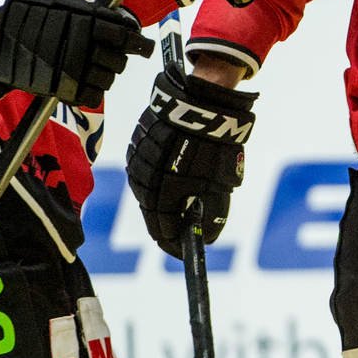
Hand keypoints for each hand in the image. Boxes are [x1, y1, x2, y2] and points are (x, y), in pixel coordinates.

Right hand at [0, 0, 151, 107]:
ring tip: (91, 71)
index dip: (136, 42)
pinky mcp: (61, 86)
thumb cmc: (30, 15)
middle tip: (110, 59)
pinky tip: (84, 86)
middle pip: (118, 59)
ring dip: (104, 77)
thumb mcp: (63, 4)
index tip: (141, 46)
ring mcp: (73, 66)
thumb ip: (93, 15)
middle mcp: (83, 43)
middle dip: (118, 60)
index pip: (124, 34)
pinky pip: (91, 96)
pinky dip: (91, 93)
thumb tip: (125, 26)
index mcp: (87, 20)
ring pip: (107, 78)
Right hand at [124, 63, 254, 257]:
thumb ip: (212, 213)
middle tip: (179, 233)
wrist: (200, 106)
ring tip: (176, 207)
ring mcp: (138, 163)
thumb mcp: (221, 185)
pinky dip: (156, 181)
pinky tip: (169, 180)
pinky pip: (143, 172)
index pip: (164, 232)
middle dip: (167, 225)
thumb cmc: (215, 147)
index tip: (182, 251)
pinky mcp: (136, 147)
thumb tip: (208, 237)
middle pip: (152, 215)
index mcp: (166, 195)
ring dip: (160, 202)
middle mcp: (146, 182)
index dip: (174, 244)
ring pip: (146, 193)